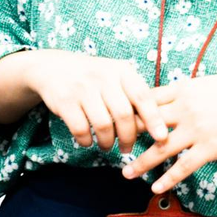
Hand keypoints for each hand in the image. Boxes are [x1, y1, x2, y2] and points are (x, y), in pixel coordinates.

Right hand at [20, 50, 168, 152]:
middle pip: (124, 114)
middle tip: (128, 148)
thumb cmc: (94, 77)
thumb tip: (157, 125)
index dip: (154, 118)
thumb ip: (133, 94)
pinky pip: (80, 129)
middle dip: (129, 137)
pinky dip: (86, 140)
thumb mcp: (116, 76)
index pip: (142, 95)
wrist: (54, 67)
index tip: (162, 137)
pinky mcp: (65, 101)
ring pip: (103, 124)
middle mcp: (103, 76)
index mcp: (121, 70)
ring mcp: (83, 88)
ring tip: (108, 146)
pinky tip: (88, 141)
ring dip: (107, 142)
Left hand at [122, 75, 216, 193]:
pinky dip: (167, 178)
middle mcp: (186, 108)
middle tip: (111, 144)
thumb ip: (189, 90)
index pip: (148, 98)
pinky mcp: (209, 147)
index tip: (117, 117)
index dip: (131, 108)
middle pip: (147, 122)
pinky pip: (183, 166)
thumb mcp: (210, 83)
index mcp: (185, 89)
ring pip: (160, 148)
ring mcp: (196, 129)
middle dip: (127, 134)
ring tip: (126, 173)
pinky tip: (156, 187)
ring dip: (140, 163)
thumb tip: (173, 93)